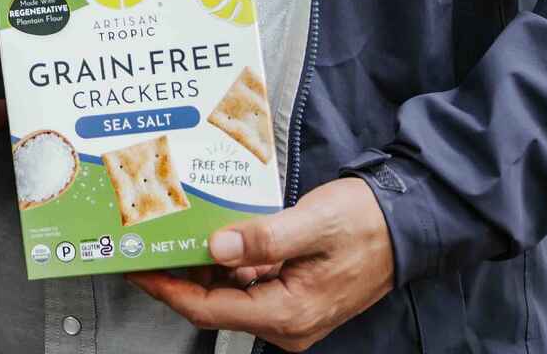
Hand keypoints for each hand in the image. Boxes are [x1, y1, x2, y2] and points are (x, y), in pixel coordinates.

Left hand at [125, 177, 395, 352]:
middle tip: (146, 246)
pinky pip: (248, 286)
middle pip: (214, 305)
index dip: (168, 289)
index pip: (209, 310)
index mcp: (288, 312)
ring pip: (229, 295)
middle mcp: (287, 323)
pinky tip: (213, 239)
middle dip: (178, 276)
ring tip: (171, 238)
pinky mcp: (293, 297)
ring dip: (201, 269)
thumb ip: (264, 239)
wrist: (408, 224)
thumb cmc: (368, 224)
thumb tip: (216, 247)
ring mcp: (291, 313)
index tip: (138, 268)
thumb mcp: (313, 223)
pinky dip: (226, 265)